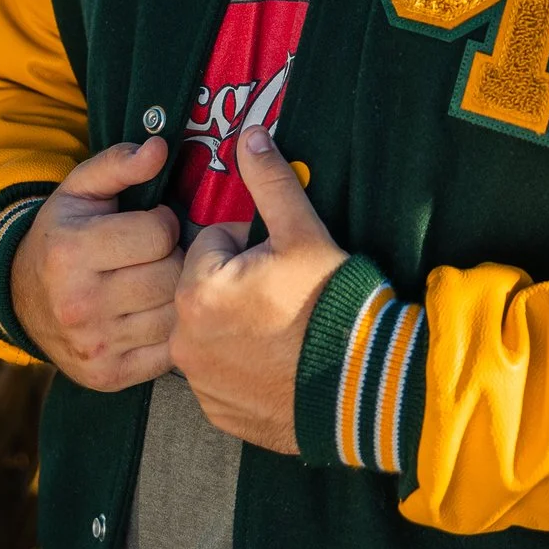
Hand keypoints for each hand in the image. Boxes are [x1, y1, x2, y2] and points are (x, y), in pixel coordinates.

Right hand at [10, 137, 182, 390]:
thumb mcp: (79, 190)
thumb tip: (159, 148)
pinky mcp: (107, 376)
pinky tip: (152, 314)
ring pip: (174, 315)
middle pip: (171, 275)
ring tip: (156, 282)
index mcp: (70, 251)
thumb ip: (119, 163)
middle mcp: (78, 303)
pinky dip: (169, 332)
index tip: (150, 224)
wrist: (21, 299)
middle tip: (159, 256)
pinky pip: (168, 352)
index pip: (159, 233)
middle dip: (173, 259)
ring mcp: (94, 345)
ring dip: (174, 296)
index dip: (163, 222)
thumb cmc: (61, 235)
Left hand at [171, 128, 347, 452]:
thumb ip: (270, 182)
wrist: (364, 389)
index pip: (212, 244)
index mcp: (197, 290)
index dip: (250, 248)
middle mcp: (184, 341)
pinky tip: (278, 363)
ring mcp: (200, 382)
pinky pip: (220, 374)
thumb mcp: (304, 234)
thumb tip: (249, 136)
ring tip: (286, 330)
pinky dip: (242, 367)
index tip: (281, 265)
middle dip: (238, 286)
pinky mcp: (218, 412)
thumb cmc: (333, 305)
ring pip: (212, 332)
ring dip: (237, 326)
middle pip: (207, 289)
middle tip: (286, 297)